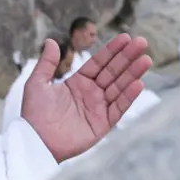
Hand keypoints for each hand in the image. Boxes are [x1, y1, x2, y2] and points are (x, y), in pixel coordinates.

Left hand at [22, 33, 151, 161]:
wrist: (35, 141)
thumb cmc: (34, 114)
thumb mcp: (37, 84)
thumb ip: (46, 63)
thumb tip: (51, 41)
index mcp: (78, 82)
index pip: (99, 62)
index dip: (112, 50)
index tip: (126, 37)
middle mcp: (91, 93)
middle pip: (113, 72)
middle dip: (128, 57)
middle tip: (142, 42)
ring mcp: (98, 108)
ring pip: (119, 87)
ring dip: (133, 73)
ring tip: (146, 59)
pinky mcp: (102, 124)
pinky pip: (118, 108)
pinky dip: (128, 97)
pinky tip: (138, 84)